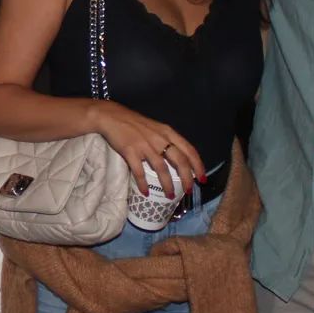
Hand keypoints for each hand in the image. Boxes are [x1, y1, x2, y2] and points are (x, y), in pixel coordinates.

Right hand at [86, 101, 205, 195]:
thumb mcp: (156, 128)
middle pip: (180, 161)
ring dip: (168, 184)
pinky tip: (146, 192)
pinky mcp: (130, 151)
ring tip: (170, 196)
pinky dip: (143, 184)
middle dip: (187, 178)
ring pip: (162, 168)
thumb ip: (167, 140)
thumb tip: (178, 159)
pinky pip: (139, 171)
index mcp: (168, 132)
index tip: (202, 178)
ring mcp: (145, 145)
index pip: (189, 150)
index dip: (198, 165)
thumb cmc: (134, 123)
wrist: (111, 116)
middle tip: (189, 191)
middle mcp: (160, 139)